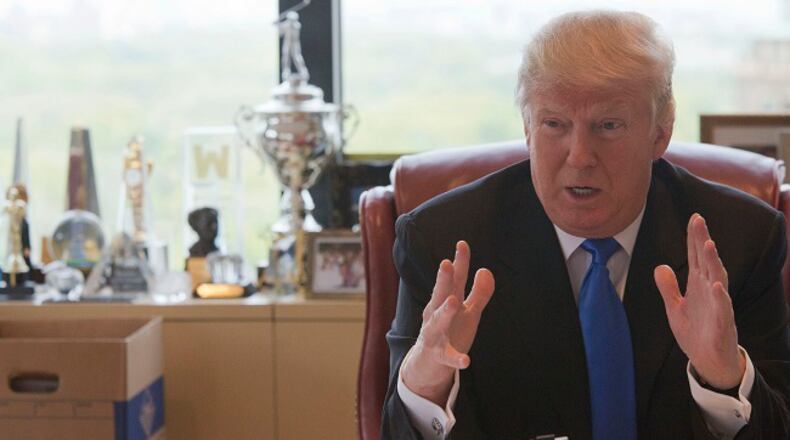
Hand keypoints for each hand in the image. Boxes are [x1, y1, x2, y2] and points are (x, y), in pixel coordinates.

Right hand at [401, 240, 494, 405]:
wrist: (430, 363)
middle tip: (446, 264)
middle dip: (443, 280)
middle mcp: (437, 314)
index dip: (459, 262)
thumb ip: (479, 293)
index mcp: (447, 301)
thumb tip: (486, 270)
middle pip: (440, 294)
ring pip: (438, 322)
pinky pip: (448, 357)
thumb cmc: (451, 331)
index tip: (462, 244)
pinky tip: (466, 360)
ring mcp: (436, 334)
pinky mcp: (439, 355)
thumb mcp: (469, 312)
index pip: (455, 279)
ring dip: (445, 311)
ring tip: (454, 301)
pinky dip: (456, 359)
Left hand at [654, 214, 744, 389]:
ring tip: (708, 244)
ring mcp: (718, 306)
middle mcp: (709, 291)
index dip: (694, 238)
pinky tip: (716, 285)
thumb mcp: (675, 308)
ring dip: (713, 262)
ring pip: (717, 279)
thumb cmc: (696, 333)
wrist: (709, 362)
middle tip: (699, 220)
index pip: (695, 257)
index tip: (694, 217)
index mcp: (697, 286)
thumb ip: (668, 288)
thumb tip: (660, 266)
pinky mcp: (722, 324)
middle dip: (703, 241)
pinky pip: (723, 309)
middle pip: (707, 262)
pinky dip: (720, 297)